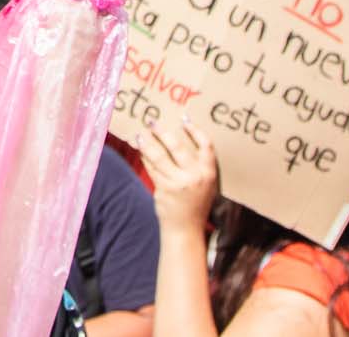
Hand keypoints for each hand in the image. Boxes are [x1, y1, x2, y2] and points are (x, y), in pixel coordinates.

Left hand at [144, 114, 219, 234]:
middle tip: (152, 122)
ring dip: (148, 143)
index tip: (184, 118)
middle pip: (177, 147)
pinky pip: (152, 168)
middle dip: (163, 132)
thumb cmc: (196, 203)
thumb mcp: (205, 184)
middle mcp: (195, 176)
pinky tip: (140, 151)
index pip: (205, 145)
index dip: (195, 130)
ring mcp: (179, 183)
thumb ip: (196, 166)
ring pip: (160, 156)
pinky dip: (145, 158)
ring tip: (140, 134)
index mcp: (209, 173)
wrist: (186, 229)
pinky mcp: (164, 189)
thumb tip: (178, 139)